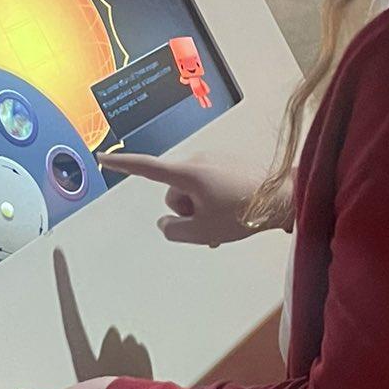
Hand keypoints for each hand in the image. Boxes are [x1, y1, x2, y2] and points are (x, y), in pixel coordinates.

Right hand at [106, 151, 262, 246]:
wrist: (286, 197)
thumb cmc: (244, 213)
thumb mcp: (203, 232)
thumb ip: (173, 230)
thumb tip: (165, 222)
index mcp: (187, 173)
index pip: (146, 168)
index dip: (122, 164)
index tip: (102, 156)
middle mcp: (197, 160)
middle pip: (173, 192)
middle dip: (186, 211)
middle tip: (211, 225)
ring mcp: (214, 160)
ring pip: (191, 191)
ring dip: (201, 208)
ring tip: (226, 221)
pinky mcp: (227, 163)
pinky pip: (207, 185)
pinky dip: (213, 201)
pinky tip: (233, 215)